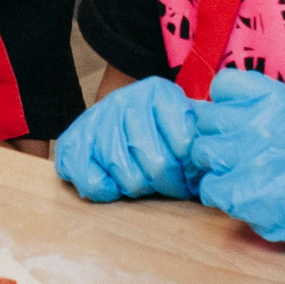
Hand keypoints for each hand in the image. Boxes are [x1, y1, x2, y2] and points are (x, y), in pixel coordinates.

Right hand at [55, 77, 201, 201]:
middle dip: (168, 183)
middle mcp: (126, 100)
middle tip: (169, 184)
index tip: (191, 171)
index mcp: (159, 92)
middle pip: (158, 163)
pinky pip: (93, 181)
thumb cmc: (159, 127)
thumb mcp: (185, 121)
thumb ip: (200, 141)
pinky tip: (113, 183)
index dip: (191, 167)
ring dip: (138, 187)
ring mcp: (97, 119)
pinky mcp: (73, 141)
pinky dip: (106, 191)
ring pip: (129, 177)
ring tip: (142, 179)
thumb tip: (210, 173)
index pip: (184, 142)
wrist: (117, 112)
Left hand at [187, 69, 284, 283]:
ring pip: (201, 151)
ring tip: (237, 174)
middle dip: (216, 133)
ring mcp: (244, 158)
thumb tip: (241, 106)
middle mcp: (255, 122)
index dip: (226, 102)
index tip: (234, 117)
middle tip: (233, 149)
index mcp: (275, 99)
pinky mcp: (238, 193)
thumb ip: (272, 107)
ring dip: (214, 163)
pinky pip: (207, 185)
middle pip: (206, 117)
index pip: (224, 84)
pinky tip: (241, 195)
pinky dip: (219, 192)